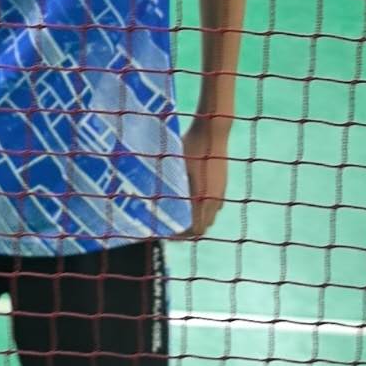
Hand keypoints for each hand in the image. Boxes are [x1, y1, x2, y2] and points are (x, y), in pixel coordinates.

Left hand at [175, 116, 229, 239]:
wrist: (214, 129)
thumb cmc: (191, 145)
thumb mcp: (174, 164)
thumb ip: (165, 181)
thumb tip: (142, 194)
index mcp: (203, 197)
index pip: (195, 229)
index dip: (181, 236)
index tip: (168, 234)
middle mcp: (214, 198)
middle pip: (203, 226)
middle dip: (187, 230)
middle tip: (170, 227)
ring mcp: (221, 191)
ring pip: (210, 215)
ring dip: (196, 219)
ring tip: (180, 215)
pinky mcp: (223, 183)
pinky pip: (215, 204)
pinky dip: (204, 208)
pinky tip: (192, 200)